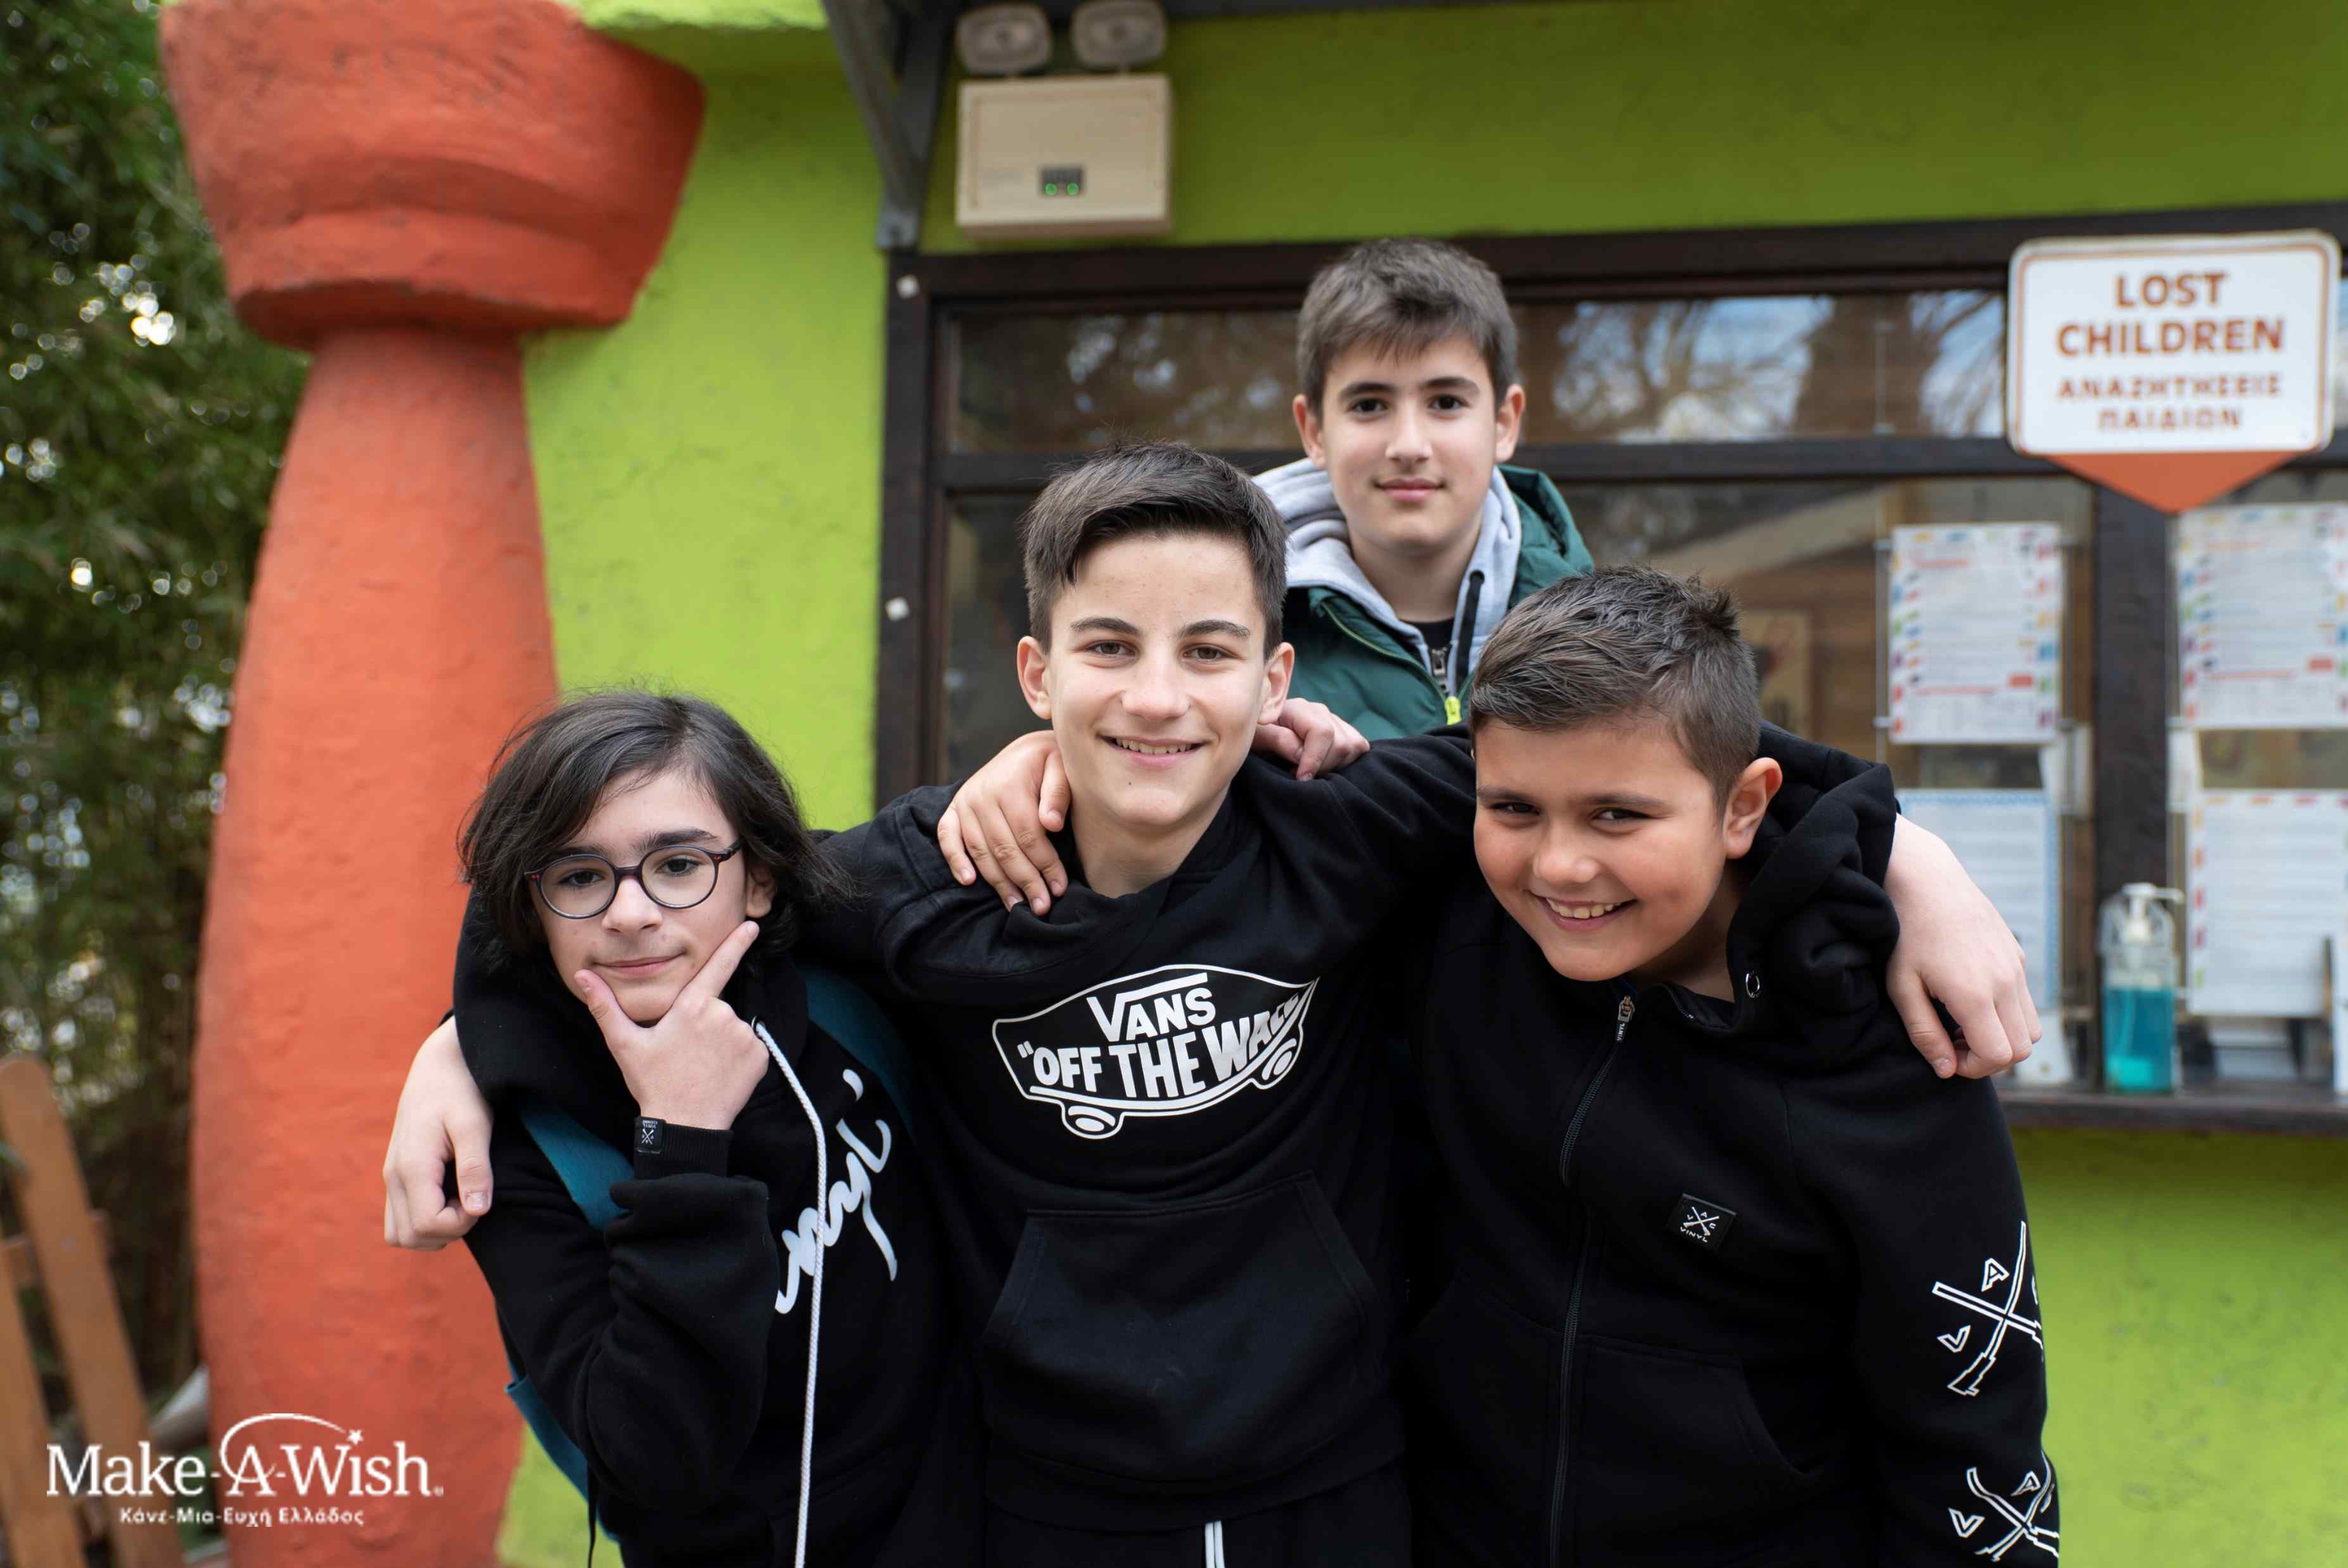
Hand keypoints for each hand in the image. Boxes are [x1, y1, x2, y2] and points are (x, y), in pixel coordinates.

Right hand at [382, 1017, 494, 1249]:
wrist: (440, 1062)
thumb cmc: (462, 1088)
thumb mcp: (475, 1123)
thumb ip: (475, 1167)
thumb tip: (477, 1211)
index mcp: (412, 1166)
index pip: (428, 1225)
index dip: (462, 1224)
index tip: (481, 1199)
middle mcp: (394, 1176)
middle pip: (409, 1237)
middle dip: (447, 1232)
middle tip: (472, 1200)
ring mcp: (392, 1176)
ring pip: (400, 1233)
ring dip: (433, 1230)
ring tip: (462, 1199)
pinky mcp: (397, 1173)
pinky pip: (401, 1216)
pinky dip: (424, 1219)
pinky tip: (451, 1195)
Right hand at [578, 920, 768, 1128]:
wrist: (686, 1125)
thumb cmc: (654, 1083)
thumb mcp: (624, 1044)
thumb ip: (605, 1006)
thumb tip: (582, 976)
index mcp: (693, 1006)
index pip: (719, 965)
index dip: (737, 943)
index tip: (753, 925)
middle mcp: (723, 1014)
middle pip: (716, 1009)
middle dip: (704, 1026)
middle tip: (686, 1054)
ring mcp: (744, 1036)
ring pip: (733, 1030)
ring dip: (720, 1043)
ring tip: (701, 1067)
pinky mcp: (760, 1057)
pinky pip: (749, 1050)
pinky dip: (737, 1059)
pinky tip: (719, 1075)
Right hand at [938, 729, 1068, 915]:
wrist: (1024, 750)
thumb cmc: (1049, 763)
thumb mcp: (1062, 767)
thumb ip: (1058, 793)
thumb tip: (1052, 824)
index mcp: (1010, 784)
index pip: (1028, 835)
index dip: (1045, 864)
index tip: (1060, 888)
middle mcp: (982, 794)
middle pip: (1004, 848)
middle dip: (1025, 881)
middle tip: (1042, 907)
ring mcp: (965, 802)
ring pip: (980, 851)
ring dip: (998, 882)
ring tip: (1017, 905)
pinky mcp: (954, 809)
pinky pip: (947, 837)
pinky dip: (955, 860)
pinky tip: (968, 881)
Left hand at [1253, 698, 1368, 779]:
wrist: (1258, 737)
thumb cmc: (1254, 738)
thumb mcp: (1256, 739)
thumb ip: (1277, 740)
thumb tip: (1301, 753)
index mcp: (1298, 708)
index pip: (1322, 732)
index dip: (1315, 759)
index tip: (1301, 778)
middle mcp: (1320, 711)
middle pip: (1341, 743)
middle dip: (1323, 766)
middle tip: (1300, 775)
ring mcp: (1333, 720)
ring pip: (1354, 746)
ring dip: (1335, 765)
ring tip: (1311, 770)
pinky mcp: (1342, 731)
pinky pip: (1358, 746)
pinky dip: (1346, 761)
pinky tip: (1325, 766)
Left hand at [1882, 817, 2040, 1078]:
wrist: (1928, 882)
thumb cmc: (1906, 935)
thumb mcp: (1902, 988)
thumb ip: (1924, 1034)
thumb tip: (1945, 1071)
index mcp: (1975, 994)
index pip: (1999, 1056)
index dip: (1974, 1068)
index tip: (1947, 1055)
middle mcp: (2005, 982)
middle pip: (2022, 1048)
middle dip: (1989, 1058)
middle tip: (1952, 1041)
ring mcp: (2016, 968)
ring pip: (2031, 1028)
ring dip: (2002, 1037)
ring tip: (1961, 1022)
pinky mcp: (2017, 956)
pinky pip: (2026, 1002)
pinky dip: (2007, 1015)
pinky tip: (1971, 999)